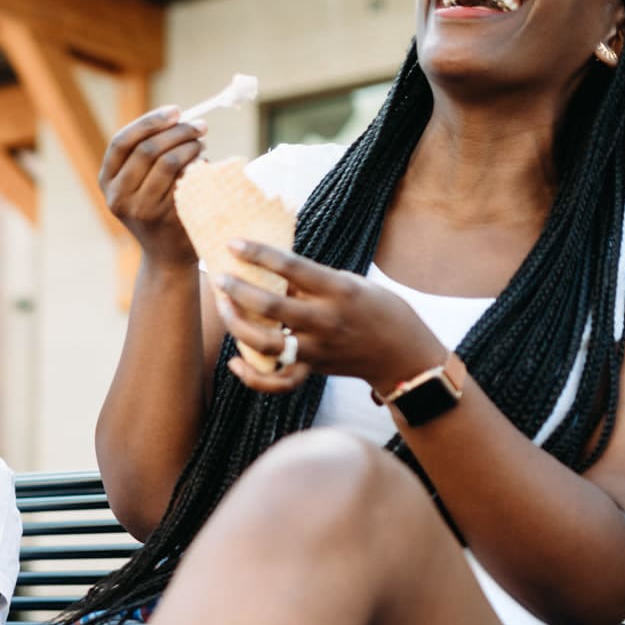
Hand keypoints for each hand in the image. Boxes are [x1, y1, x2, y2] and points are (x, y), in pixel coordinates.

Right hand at [98, 105, 207, 264]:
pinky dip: (198, 166)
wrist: (167, 255)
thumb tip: (177, 116)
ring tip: (202, 144)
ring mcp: (141, 210)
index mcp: (107, 180)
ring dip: (190, 146)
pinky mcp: (166, 219)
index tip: (176, 111)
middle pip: (147, 149)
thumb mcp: (137, 183)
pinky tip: (204, 164)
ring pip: (168, 162)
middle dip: (178, 131)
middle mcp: (118, 196)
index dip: (149, 122)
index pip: (122, 141)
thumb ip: (146, 153)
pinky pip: (185, 181)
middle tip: (200, 126)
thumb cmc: (156, 207)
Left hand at [214, 240, 448, 394]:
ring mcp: (318, 348)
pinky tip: (235, 362)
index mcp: (338, 290)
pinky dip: (252, 377)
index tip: (233, 243)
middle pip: (271, 306)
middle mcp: (326, 320)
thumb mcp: (351, 283)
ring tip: (223, 306)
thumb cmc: (377, 309)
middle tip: (220, 277)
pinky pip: (276, 381)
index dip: (258, 254)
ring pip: (265, 344)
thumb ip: (312, 281)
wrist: (404, 355)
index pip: (292, 266)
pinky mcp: (312, 370)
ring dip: (237, 326)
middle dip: (238, 290)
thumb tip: (268, 272)